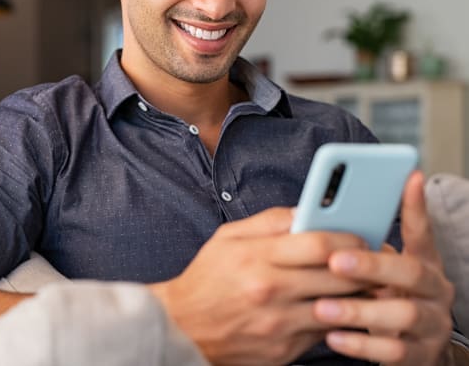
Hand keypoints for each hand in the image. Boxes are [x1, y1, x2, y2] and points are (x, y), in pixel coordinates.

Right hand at [150, 207, 370, 365]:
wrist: (183, 328)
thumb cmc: (207, 277)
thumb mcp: (227, 237)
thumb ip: (268, 221)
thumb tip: (306, 211)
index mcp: (257, 258)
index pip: (319, 244)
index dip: (348, 238)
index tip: (361, 235)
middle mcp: (271, 291)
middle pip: (338, 276)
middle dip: (365, 265)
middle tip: (378, 257)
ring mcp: (280, 325)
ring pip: (340, 308)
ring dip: (361, 294)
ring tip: (369, 281)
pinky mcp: (284, 350)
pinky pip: (326, 332)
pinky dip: (340, 318)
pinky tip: (343, 306)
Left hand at [313, 171, 454, 364]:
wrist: (410, 346)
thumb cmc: (385, 294)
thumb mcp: (382, 268)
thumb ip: (364, 247)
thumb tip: (321, 220)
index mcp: (424, 263)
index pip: (422, 231)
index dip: (416, 205)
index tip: (409, 177)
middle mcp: (435, 290)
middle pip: (410, 272)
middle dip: (371, 265)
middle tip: (336, 261)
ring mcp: (432, 324)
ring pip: (402, 314)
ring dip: (359, 310)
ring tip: (322, 306)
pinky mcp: (421, 356)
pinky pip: (393, 352)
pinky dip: (360, 343)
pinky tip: (332, 336)